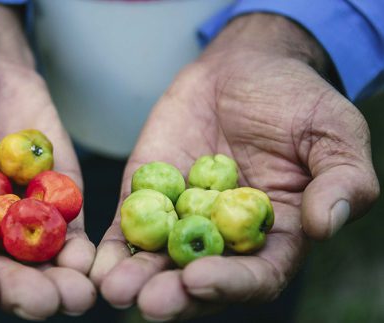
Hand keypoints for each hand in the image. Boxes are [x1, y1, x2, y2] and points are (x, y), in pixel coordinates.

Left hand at [90, 14, 378, 319]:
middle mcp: (226, 238)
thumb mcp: (333, 132)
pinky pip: (129, 227)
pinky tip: (95, 263)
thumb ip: (341, 178)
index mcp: (276, 235)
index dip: (232, 283)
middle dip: (176, 295)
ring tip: (115, 289)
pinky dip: (113, 247)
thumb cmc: (295, 100)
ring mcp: (183, 220)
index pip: (258, 275)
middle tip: (151, 303)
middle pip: (201, 279)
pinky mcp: (147, 198)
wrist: (241, 68)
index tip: (201, 279)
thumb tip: (328, 223)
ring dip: (137, 279)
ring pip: (159, 261)